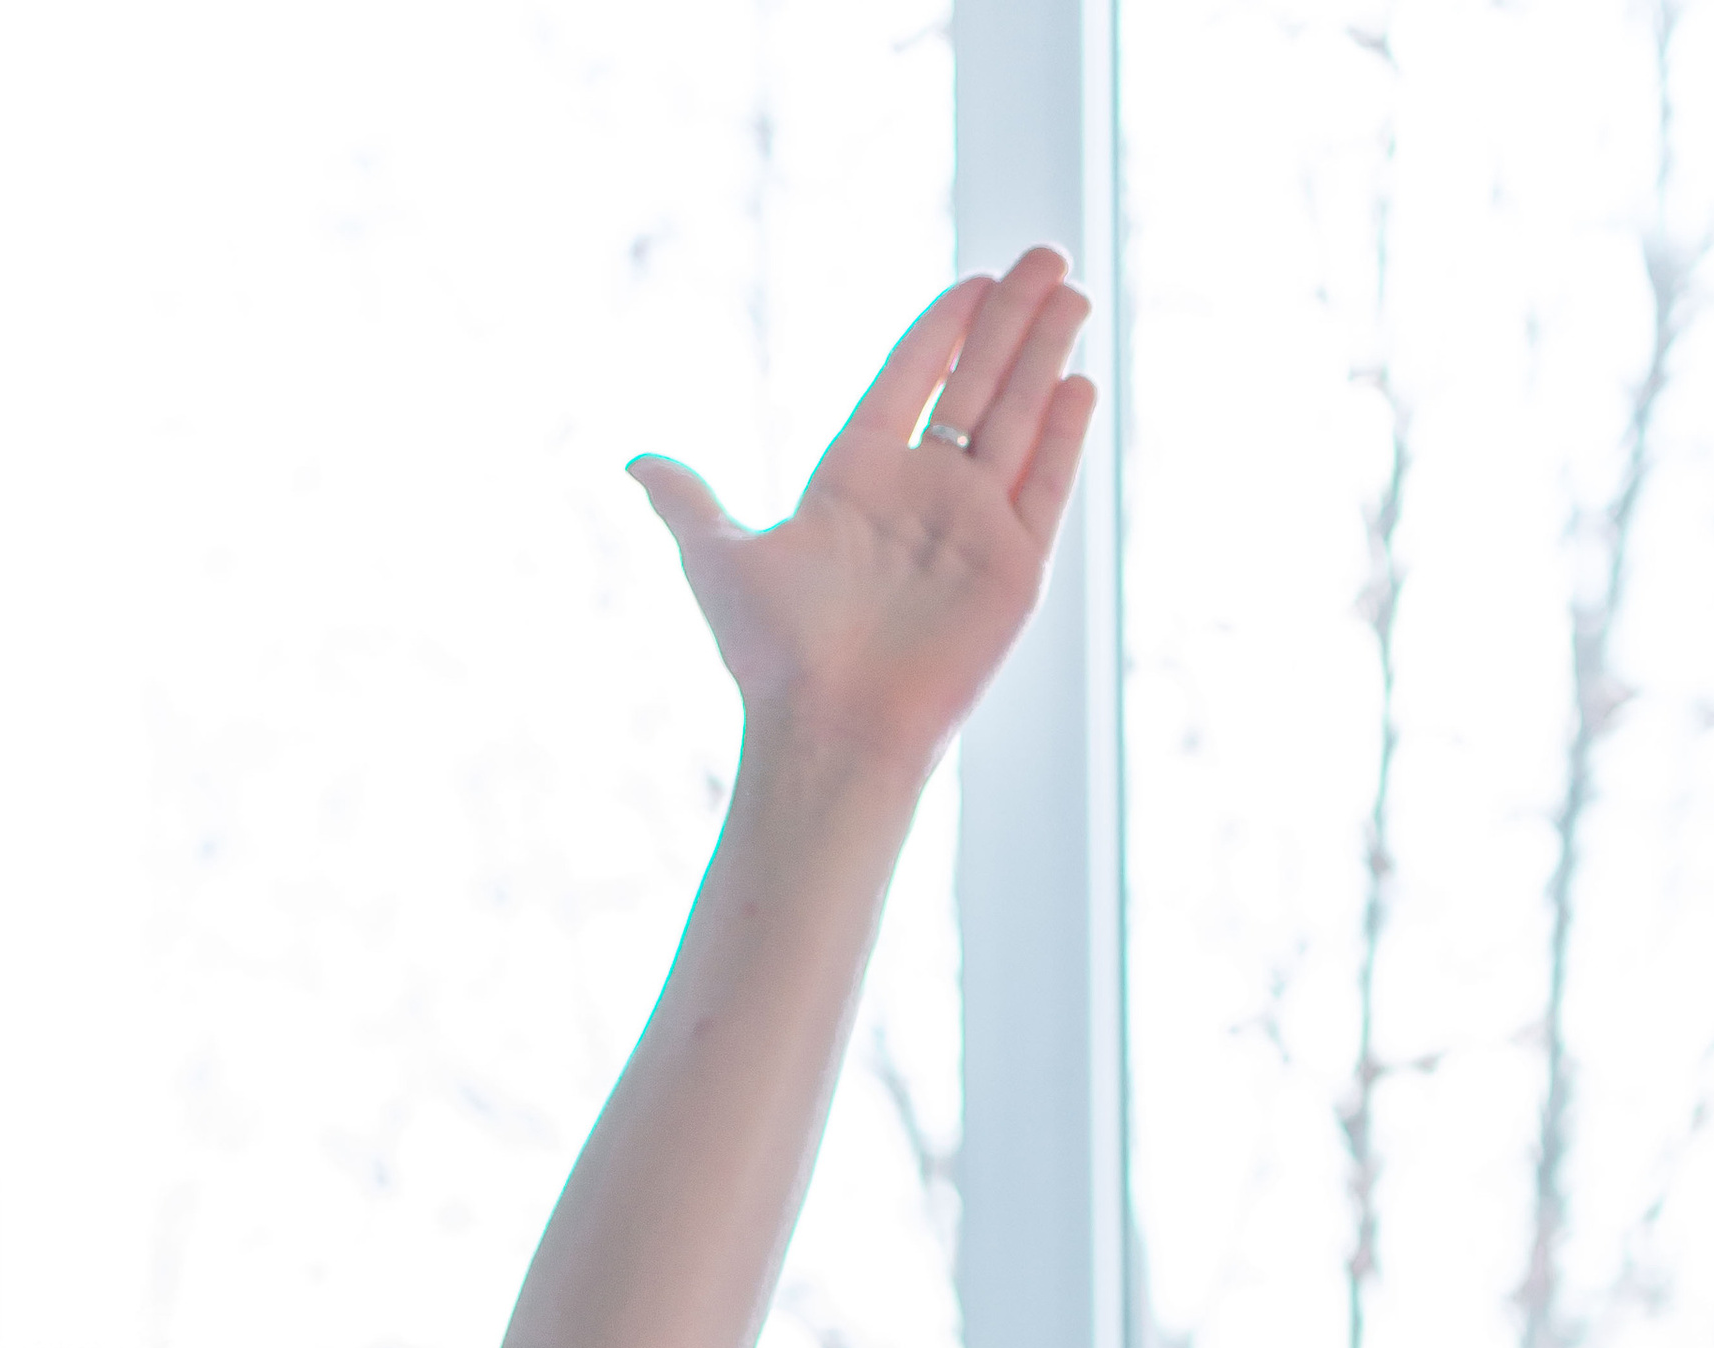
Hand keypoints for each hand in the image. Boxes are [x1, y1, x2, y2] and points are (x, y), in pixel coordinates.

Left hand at [629, 249, 1093, 784]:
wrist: (827, 729)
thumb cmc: (772, 653)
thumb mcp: (718, 558)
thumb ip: (689, 503)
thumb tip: (634, 462)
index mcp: (857, 477)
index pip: (910, 378)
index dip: (944, 327)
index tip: (975, 279)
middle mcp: (921, 495)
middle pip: (976, 384)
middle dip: (1012, 318)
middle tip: (1047, 253)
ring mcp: (972, 529)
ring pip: (1019, 419)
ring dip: (1047, 353)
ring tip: (1074, 287)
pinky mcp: (1014, 569)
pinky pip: (1045, 487)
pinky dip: (1064, 435)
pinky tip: (1079, 380)